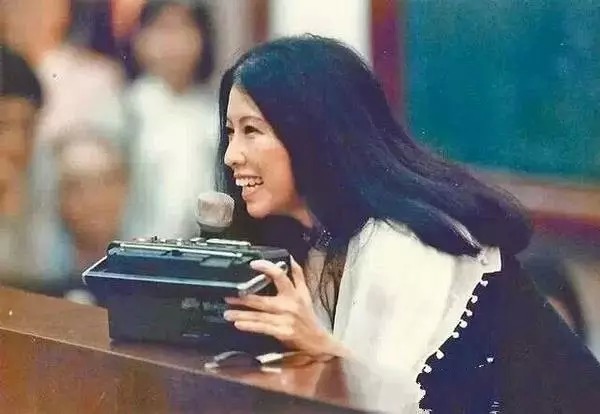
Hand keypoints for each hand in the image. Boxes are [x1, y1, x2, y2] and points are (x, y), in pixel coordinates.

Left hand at [223, 257, 346, 357]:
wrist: (319, 341)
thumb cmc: (309, 316)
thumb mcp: (306, 294)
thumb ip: (298, 276)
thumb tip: (291, 259)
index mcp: (294, 293)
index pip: (280, 276)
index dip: (267, 268)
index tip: (253, 264)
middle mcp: (289, 305)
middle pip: (263, 300)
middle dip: (244, 298)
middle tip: (228, 296)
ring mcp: (285, 320)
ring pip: (260, 316)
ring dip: (242, 314)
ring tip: (227, 312)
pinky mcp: (283, 333)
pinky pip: (263, 328)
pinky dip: (251, 326)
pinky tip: (239, 324)